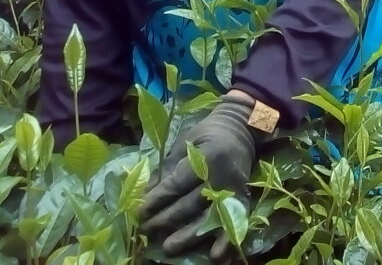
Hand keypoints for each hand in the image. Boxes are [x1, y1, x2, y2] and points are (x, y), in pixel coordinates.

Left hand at [140, 95, 261, 258]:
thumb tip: (145, 195)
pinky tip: (215, 256)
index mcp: (206, 157)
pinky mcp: (243, 198)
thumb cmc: (208, 134)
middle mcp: (222, 175)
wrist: (242, 128)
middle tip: (146, 230)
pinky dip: (226, 241)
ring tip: (168, 247)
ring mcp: (234, 189)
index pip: (177, 184)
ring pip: (209, 218)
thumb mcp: (184, 144)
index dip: (157, 200)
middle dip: (166, 219)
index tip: (139, 213)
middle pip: (190, 204)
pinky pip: (234, 223)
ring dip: (188, 235)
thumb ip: (167, 170)